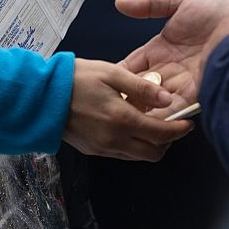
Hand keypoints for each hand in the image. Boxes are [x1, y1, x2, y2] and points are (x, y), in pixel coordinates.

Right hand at [63, 59, 193, 161]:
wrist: (40, 96)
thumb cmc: (74, 78)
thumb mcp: (111, 73)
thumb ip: (141, 88)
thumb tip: (168, 99)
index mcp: (122, 120)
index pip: (162, 134)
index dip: (179, 130)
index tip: (188, 123)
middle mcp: (115, 140)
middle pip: (154, 153)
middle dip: (167, 141)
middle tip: (171, 124)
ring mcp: (103, 149)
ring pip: (138, 156)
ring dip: (150, 144)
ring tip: (149, 122)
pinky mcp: (92, 151)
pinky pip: (122, 154)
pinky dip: (133, 144)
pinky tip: (128, 125)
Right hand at [116, 0, 228, 113]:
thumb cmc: (218, 8)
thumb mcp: (181, 0)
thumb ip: (150, 3)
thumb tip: (120, 3)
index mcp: (161, 49)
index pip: (132, 67)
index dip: (118, 75)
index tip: (99, 84)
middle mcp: (171, 70)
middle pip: (141, 89)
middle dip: (127, 99)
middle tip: (107, 108)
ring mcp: (184, 83)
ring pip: (156, 103)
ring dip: (143, 110)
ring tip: (123, 120)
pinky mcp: (199, 92)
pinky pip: (177, 108)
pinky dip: (163, 116)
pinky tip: (149, 122)